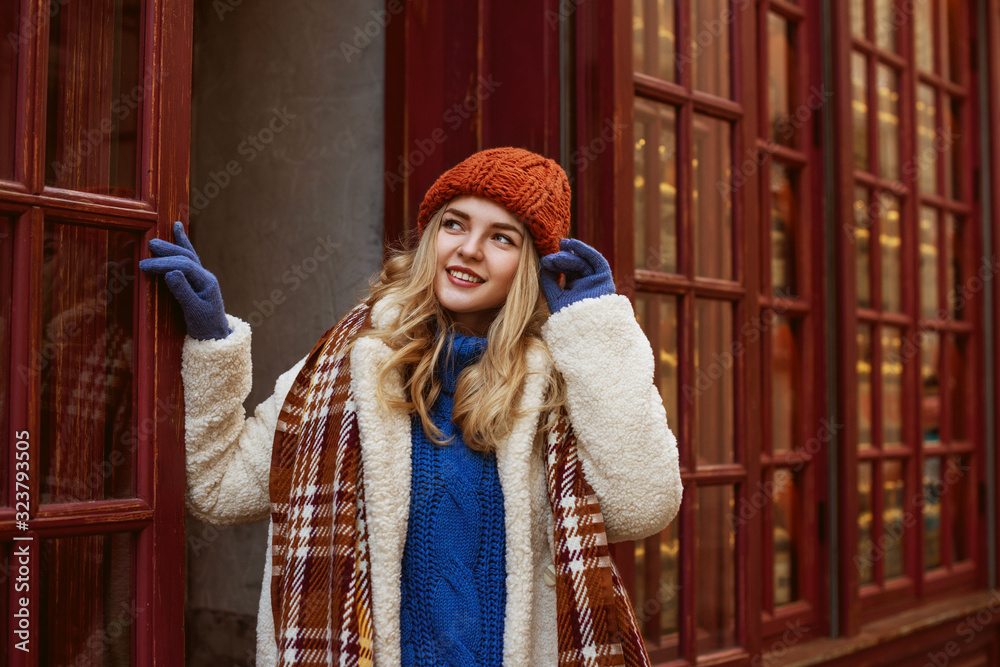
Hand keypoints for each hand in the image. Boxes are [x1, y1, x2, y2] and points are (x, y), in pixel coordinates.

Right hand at [140, 221, 230, 339]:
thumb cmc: (205, 327)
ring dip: (172, 244)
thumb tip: (170, 272)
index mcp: (206, 282)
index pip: (184, 266)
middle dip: (167, 251)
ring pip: (187, 255)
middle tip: (148, 246)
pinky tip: (178, 229)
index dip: (163, 264)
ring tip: (157, 238)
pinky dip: (182, 244)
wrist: (215, 336)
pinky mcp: (196, 280)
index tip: (144, 266)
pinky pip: (188, 258)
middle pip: (186, 257)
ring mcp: (202, 277)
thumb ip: (183, 292)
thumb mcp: (194, 312)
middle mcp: (205, 276)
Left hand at [539, 238, 615, 312]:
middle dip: (564, 257)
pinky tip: (573, 244)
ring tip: (562, 244)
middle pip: (574, 265)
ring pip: (583, 263)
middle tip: (552, 254)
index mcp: (574, 288)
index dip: (556, 263)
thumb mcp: (554, 297)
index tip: (545, 259)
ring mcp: (596, 281)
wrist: (583, 328)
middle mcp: (586, 283)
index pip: (566, 271)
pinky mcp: (605, 279)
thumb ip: (549, 282)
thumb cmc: (567, 317)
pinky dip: (586, 251)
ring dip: (573, 253)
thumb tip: (543, 264)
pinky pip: (597, 261)